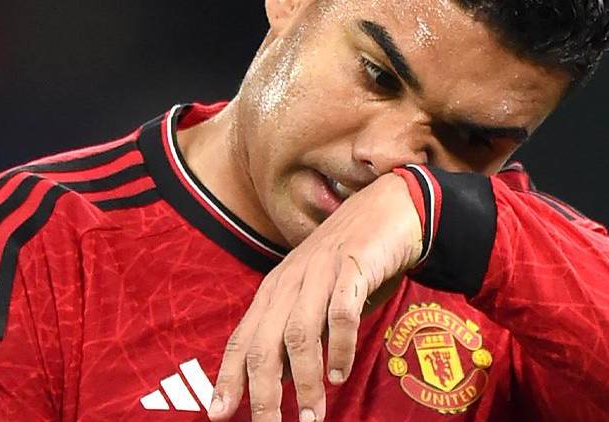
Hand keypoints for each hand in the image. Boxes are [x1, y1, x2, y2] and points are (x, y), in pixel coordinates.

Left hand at [207, 172, 421, 420]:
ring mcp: (319, 272)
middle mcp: (290, 281)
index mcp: (274, 290)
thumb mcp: (316, 296)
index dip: (228, 378)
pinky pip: (340, 312)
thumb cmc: (352, 260)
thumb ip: (299, 333)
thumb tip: (283, 382)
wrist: (389, 207)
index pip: (242, 339)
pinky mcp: (352, 266)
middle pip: (264, 344)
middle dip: (263, 393)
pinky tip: (340, 372)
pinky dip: (339, 345)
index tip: (219, 413)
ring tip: (312, 417)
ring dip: (305, 381)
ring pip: (299, 334)